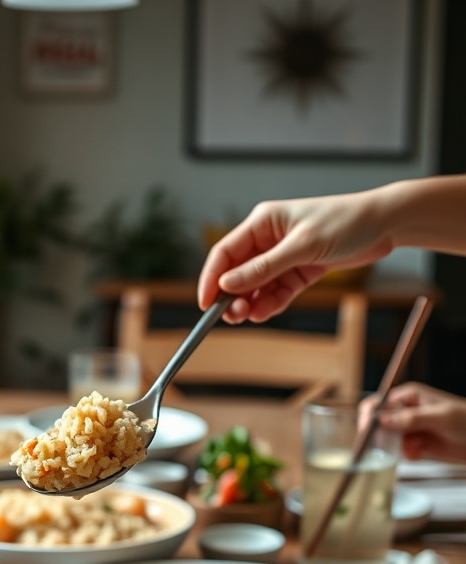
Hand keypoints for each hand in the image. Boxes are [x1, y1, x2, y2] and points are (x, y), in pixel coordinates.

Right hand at [197, 192, 392, 322]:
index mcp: (263, 222)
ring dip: (251, 303)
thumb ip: (263, 268)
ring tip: (252, 316)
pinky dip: (271, 304)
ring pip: (256, 286)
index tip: (205, 303)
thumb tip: (228, 284)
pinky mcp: (298, 271)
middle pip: (237, 273)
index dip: (211, 278)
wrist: (383, 225)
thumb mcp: (301, 246)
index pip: (225, 252)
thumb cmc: (345, 221)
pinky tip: (267, 312)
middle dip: (232, 296)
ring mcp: (283, 257)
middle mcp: (268, 239)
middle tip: (233, 316)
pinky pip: (276, 292)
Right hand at [374, 383, 465, 462]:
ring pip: (388, 441)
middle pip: (379, 424)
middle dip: (384, 436)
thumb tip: (384, 420)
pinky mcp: (415, 445)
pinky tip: (421, 453)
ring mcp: (410, 429)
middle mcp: (406, 412)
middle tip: (395, 444)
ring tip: (417, 447)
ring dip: (399, 447)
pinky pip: (400, 452)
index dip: (370, 417)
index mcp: (409, 396)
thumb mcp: (441, 416)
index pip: (378, 403)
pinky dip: (408, 455)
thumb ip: (412, 418)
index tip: (368, 432)